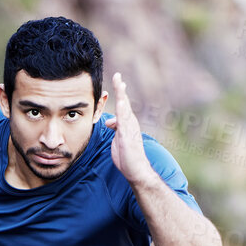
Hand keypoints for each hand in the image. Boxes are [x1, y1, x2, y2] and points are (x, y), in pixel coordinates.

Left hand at [100, 72, 149, 186]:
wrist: (135, 170)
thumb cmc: (127, 156)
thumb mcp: (117, 139)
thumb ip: (115, 128)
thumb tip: (109, 121)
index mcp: (127, 123)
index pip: (122, 104)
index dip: (119, 92)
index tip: (117, 80)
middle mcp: (130, 123)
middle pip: (124, 102)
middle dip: (120, 88)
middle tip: (117, 75)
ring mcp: (130, 128)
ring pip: (125, 108)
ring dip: (122, 95)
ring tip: (119, 83)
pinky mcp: (128, 136)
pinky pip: (125, 121)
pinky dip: (123, 111)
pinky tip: (121, 103)